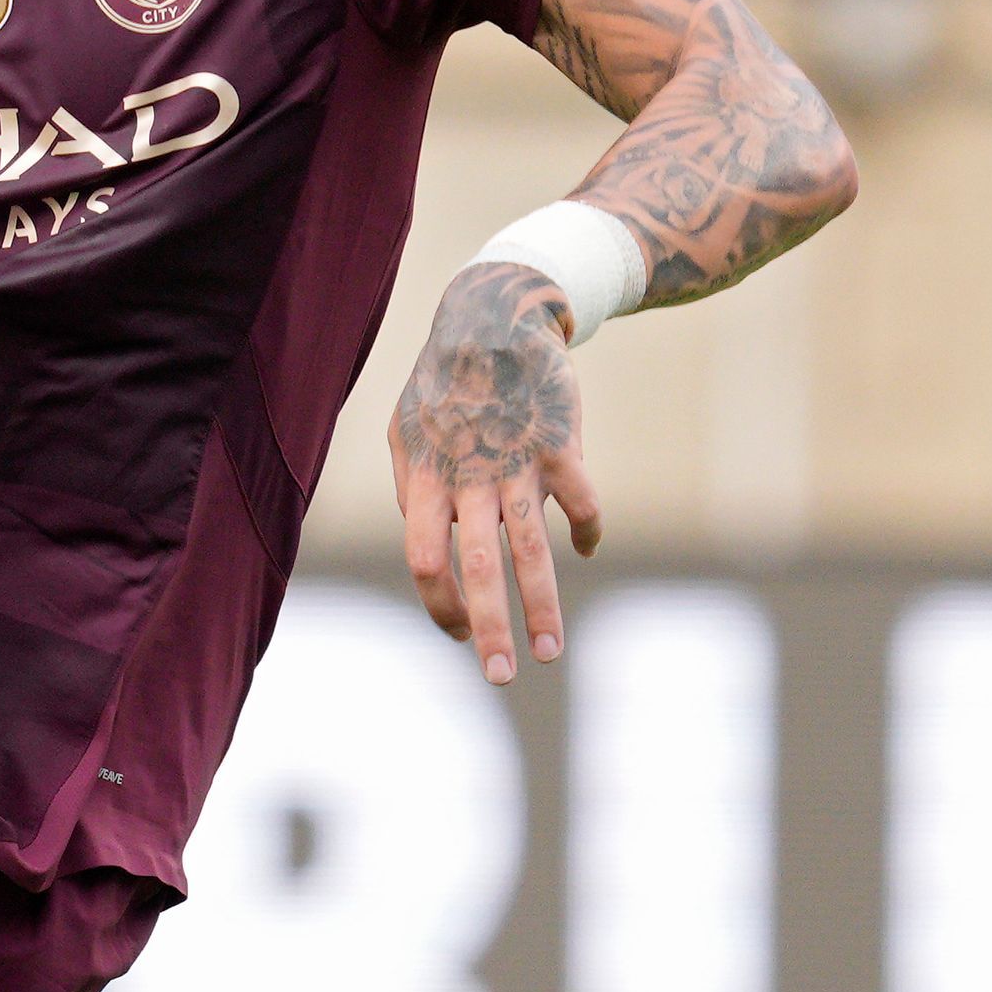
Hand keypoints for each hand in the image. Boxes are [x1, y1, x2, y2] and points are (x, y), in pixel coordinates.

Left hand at [388, 261, 600, 684]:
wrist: (495, 315)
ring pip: (532, 549)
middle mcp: (469, 477)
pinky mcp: (561, 445)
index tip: (459, 633)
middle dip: (491, 628)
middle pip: (478, 567)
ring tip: (551, 652)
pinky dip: (586, 532)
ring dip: (543, 607)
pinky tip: (584, 548)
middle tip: (503, 676)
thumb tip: (431, 549)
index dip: (439, 602)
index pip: (423, 557)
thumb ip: (413, 491)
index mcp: (425, 479)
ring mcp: (516, 462)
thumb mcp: (406, 431)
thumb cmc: (445, 384)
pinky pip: (581, 503)